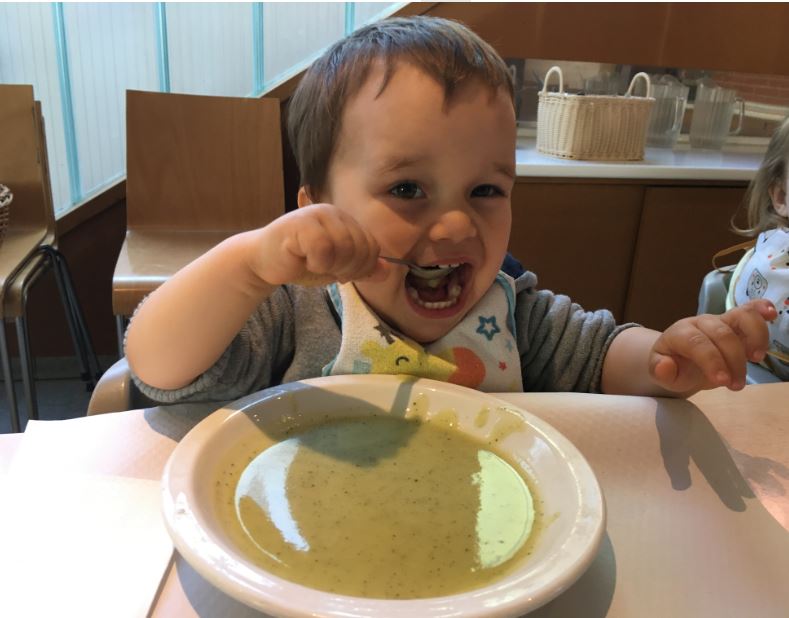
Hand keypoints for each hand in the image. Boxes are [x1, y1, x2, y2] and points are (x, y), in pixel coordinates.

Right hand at [251, 203, 387, 286]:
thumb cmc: (298, 262)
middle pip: (361, 248)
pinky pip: (324, 250)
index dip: (362, 267)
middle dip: (348, 269)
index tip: (343, 274)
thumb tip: (388, 271)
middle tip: (326, 270)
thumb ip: (361, 268)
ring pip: (345, 248)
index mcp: (344, 220)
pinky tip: (303, 260)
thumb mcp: (336, 268)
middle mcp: (332, 212)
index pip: (372, 246)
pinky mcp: (300, 224)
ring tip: (314, 264)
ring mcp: (316, 215)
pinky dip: (317, 264)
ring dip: (331, 267)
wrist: (261, 261)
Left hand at [649, 299, 776, 392]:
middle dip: (733, 360)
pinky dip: (762, 309)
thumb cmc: (673, 366)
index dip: (712, 361)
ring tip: (757, 359)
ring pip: (740, 317)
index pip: (697, 343)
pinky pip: (751, 310)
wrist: (681, 359)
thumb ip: (660, 371)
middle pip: (722, 334)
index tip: (723, 381)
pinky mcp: (737, 322)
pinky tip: (772, 315)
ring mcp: (721, 320)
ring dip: (754, 338)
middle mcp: (701, 323)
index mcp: (679, 334)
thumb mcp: (661, 374)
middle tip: (736, 385)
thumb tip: (665, 366)